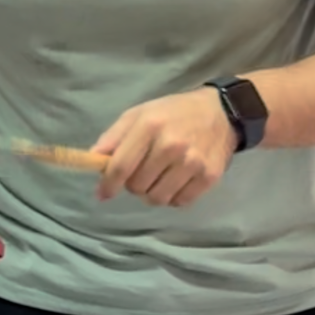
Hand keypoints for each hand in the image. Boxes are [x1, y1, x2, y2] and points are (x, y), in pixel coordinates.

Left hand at [91, 89, 236, 205]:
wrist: (221, 113)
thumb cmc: (173, 113)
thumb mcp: (139, 114)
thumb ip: (113, 137)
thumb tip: (93, 161)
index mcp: (150, 126)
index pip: (121, 166)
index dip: (108, 184)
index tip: (103, 193)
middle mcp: (171, 145)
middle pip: (138, 186)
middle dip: (134, 184)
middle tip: (142, 172)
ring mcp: (192, 163)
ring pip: (157, 198)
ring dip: (152, 193)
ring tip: (158, 178)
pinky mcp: (208, 177)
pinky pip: (179, 202)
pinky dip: (173, 197)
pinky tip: (175, 181)